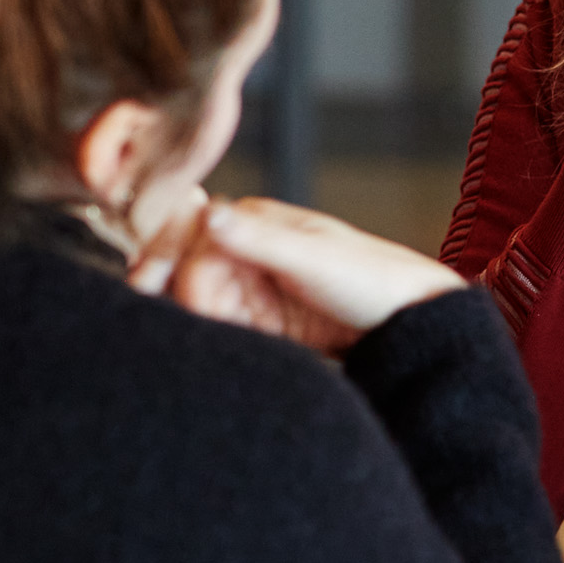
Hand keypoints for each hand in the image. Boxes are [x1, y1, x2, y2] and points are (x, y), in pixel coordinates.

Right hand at [135, 197, 466, 354]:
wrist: (414, 324)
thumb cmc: (375, 280)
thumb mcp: (315, 259)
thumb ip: (259, 239)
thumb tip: (206, 212)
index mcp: (254, 221)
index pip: (189, 235)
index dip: (166, 258)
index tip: (149, 286)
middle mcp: (245, 249)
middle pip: (181, 268)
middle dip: (167, 290)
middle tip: (158, 319)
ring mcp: (250, 286)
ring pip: (192, 300)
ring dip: (184, 317)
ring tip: (181, 340)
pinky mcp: (258, 323)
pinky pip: (217, 328)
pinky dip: (206, 337)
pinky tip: (203, 350)